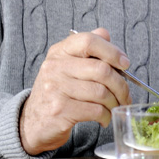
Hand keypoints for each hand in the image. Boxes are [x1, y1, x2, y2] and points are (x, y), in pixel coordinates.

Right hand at [19, 29, 130, 155]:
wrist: (32, 123)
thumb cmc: (57, 93)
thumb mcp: (67, 66)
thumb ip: (86, 49)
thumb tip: (106, 34)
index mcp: (60, 52)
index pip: (88, 41)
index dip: (112, 51)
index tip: (125, 64)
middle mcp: (55, 67)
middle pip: (101, 70)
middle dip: (121, 85)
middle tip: (126, 95)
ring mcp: (56, 89)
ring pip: (101, 92)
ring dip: (115, 102)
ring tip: (116, 107)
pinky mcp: (60, 110)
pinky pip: (95, 110)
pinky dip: (106, 115)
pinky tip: (105, 118)